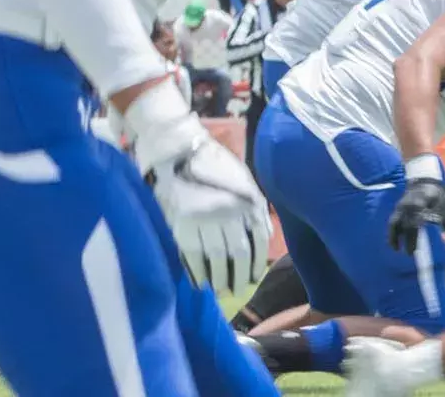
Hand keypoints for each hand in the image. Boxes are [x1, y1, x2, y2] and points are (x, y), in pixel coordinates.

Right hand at [124, 85, 268, 294]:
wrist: (181, 152)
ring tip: (219, 290)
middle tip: (237, 291)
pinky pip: (190, 255)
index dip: (258, 263)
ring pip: (215, 258)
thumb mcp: (244, 183)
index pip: (258, 240)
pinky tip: (200, 282)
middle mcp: (228, 211)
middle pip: (237, 253)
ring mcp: (204, 218)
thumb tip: (263, 237)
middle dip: (239, 276)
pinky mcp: (181, 224)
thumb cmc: (216, 168)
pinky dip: (196, 272)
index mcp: (247, 201)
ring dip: (219, 279)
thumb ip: (254, 209)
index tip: (254, 278)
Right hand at [388, 177, 444, 253]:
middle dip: (406, 240)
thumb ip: (436, 215)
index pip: (415, 222)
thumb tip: (433, 231)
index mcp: (419, 203)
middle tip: (409, 254)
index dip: (413, 237)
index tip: (414, 249)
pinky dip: (392, 233)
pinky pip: (392, 222)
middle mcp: (407, 205)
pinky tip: (394, 243)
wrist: (424, 181)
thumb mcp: (440, 202)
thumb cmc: (435, 194)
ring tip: (396, 249)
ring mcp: (400, 206)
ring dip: (394, 237)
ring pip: (394, 223)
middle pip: (404, 225)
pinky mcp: (397, 209)